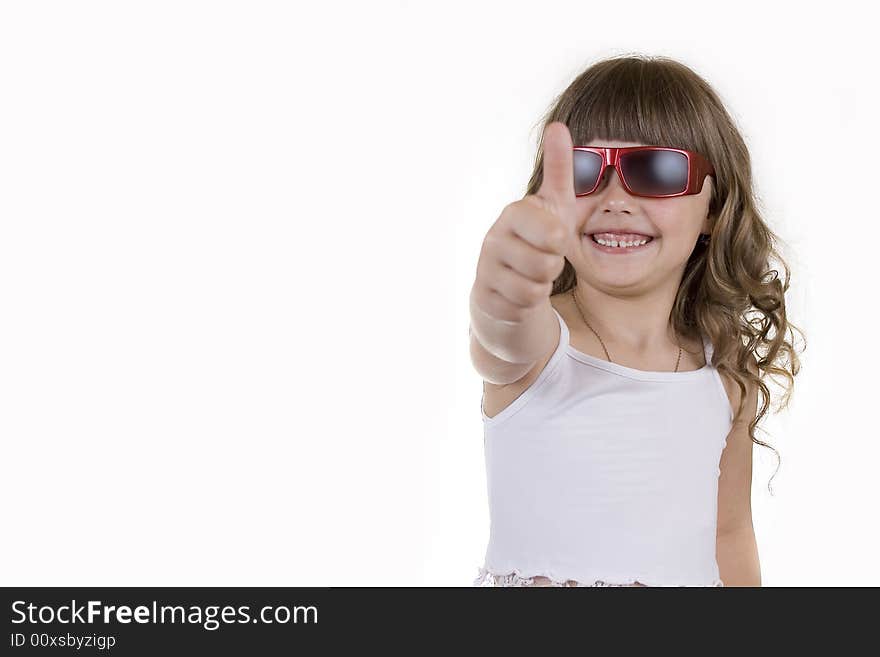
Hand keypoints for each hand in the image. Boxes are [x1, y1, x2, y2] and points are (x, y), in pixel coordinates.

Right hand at [472, 121, 576, 322]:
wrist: (510, 286)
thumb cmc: (538, 243)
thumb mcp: (555, 207)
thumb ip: (559, 169)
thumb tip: (558, 125)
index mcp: (514, 214)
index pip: (551, 231)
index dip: (559, 240)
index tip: (552, 237)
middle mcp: (494, 239)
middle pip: (546, 262)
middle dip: (552, 267)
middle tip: (542, 260)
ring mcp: (486, 270)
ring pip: (534, 287)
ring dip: (540, 286)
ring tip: (531, 277)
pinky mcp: (484, 299)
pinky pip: (521, 308)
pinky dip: (526, 306)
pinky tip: (518, 295)